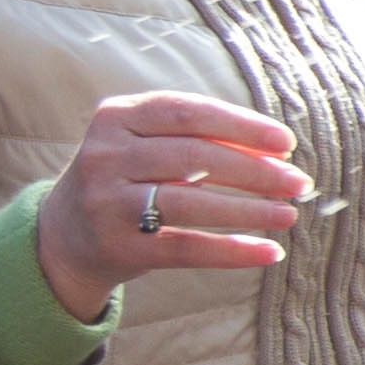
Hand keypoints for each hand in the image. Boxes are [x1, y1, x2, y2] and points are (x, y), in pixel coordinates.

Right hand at [39, 91, 310, 318]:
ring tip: (289, 215)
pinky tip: (269, 251)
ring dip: (249, 210)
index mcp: (116, 116)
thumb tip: (277, 155)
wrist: (65, 235)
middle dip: (254, 170)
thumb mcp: (150, 147)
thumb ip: (202, 141)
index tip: (286, 143)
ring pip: (191, 203)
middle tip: (298, 182)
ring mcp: (106, 202)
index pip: (188, 112)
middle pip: (194, 156)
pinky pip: (186, 248)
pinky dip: (233, 251)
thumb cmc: (129, 179)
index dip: (241, 126)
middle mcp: (105, 155)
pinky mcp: (118, 246)